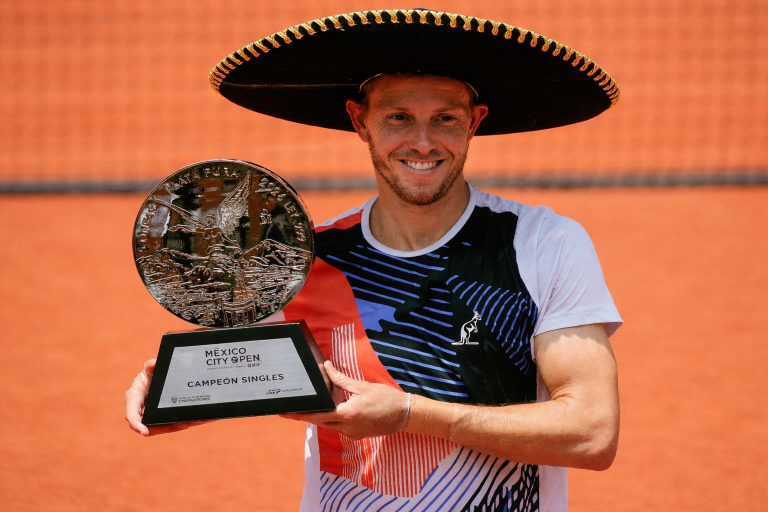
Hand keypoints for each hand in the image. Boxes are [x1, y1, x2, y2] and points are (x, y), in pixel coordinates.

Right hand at [124, 359, 211, 436]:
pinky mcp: (162, 417)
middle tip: (182, 424)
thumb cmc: (151, 373)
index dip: (136, 425)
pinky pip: (172, 423)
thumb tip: (152, 364)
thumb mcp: (150, 368)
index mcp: (134, 398)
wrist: (157, 377)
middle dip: (165, 427)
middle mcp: (140, 410)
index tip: (144, 432)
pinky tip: (198, 419)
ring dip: (179, 425)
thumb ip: (151, 366)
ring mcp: (151, 416)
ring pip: (164, 426)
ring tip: (195, 420)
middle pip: (149, 426)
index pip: (131, 414)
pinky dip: (184, 422)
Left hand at [281, 361, 408, 440]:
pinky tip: (329, 412)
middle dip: (304, 417)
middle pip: (320, 423)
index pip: (318, 416)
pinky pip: (339, 428)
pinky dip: (332, 420)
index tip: (286, 413)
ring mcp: (352, 434)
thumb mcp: (362, 386)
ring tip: (306, 409)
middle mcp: (347, 428)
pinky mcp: (357, 435)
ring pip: (329, 426)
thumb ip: (341, 379)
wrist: (405, 415)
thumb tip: (326, 367)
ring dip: (319, 418)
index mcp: (347, 414)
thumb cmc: (386, 398)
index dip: (300, 415)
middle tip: (288, 411)